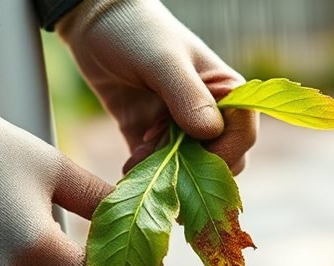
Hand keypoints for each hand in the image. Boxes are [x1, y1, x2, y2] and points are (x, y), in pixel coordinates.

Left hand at [57, 0, 257, 173]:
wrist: (91, 23)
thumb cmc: (134, 30)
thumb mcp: (162, 59)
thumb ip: (186, 94)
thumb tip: (210, 132)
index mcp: (225, 92)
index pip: (242, 136)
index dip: (226, 155)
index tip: (196, 162)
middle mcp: (209, 113)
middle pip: (220, 161)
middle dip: (193, 171)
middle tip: (162, 163)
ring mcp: (180, 129)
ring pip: (188, 171)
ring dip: (166, 174)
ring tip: (138, 162)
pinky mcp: (151, 139)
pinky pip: (158, 170)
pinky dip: (147, 175)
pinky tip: (130, 168)